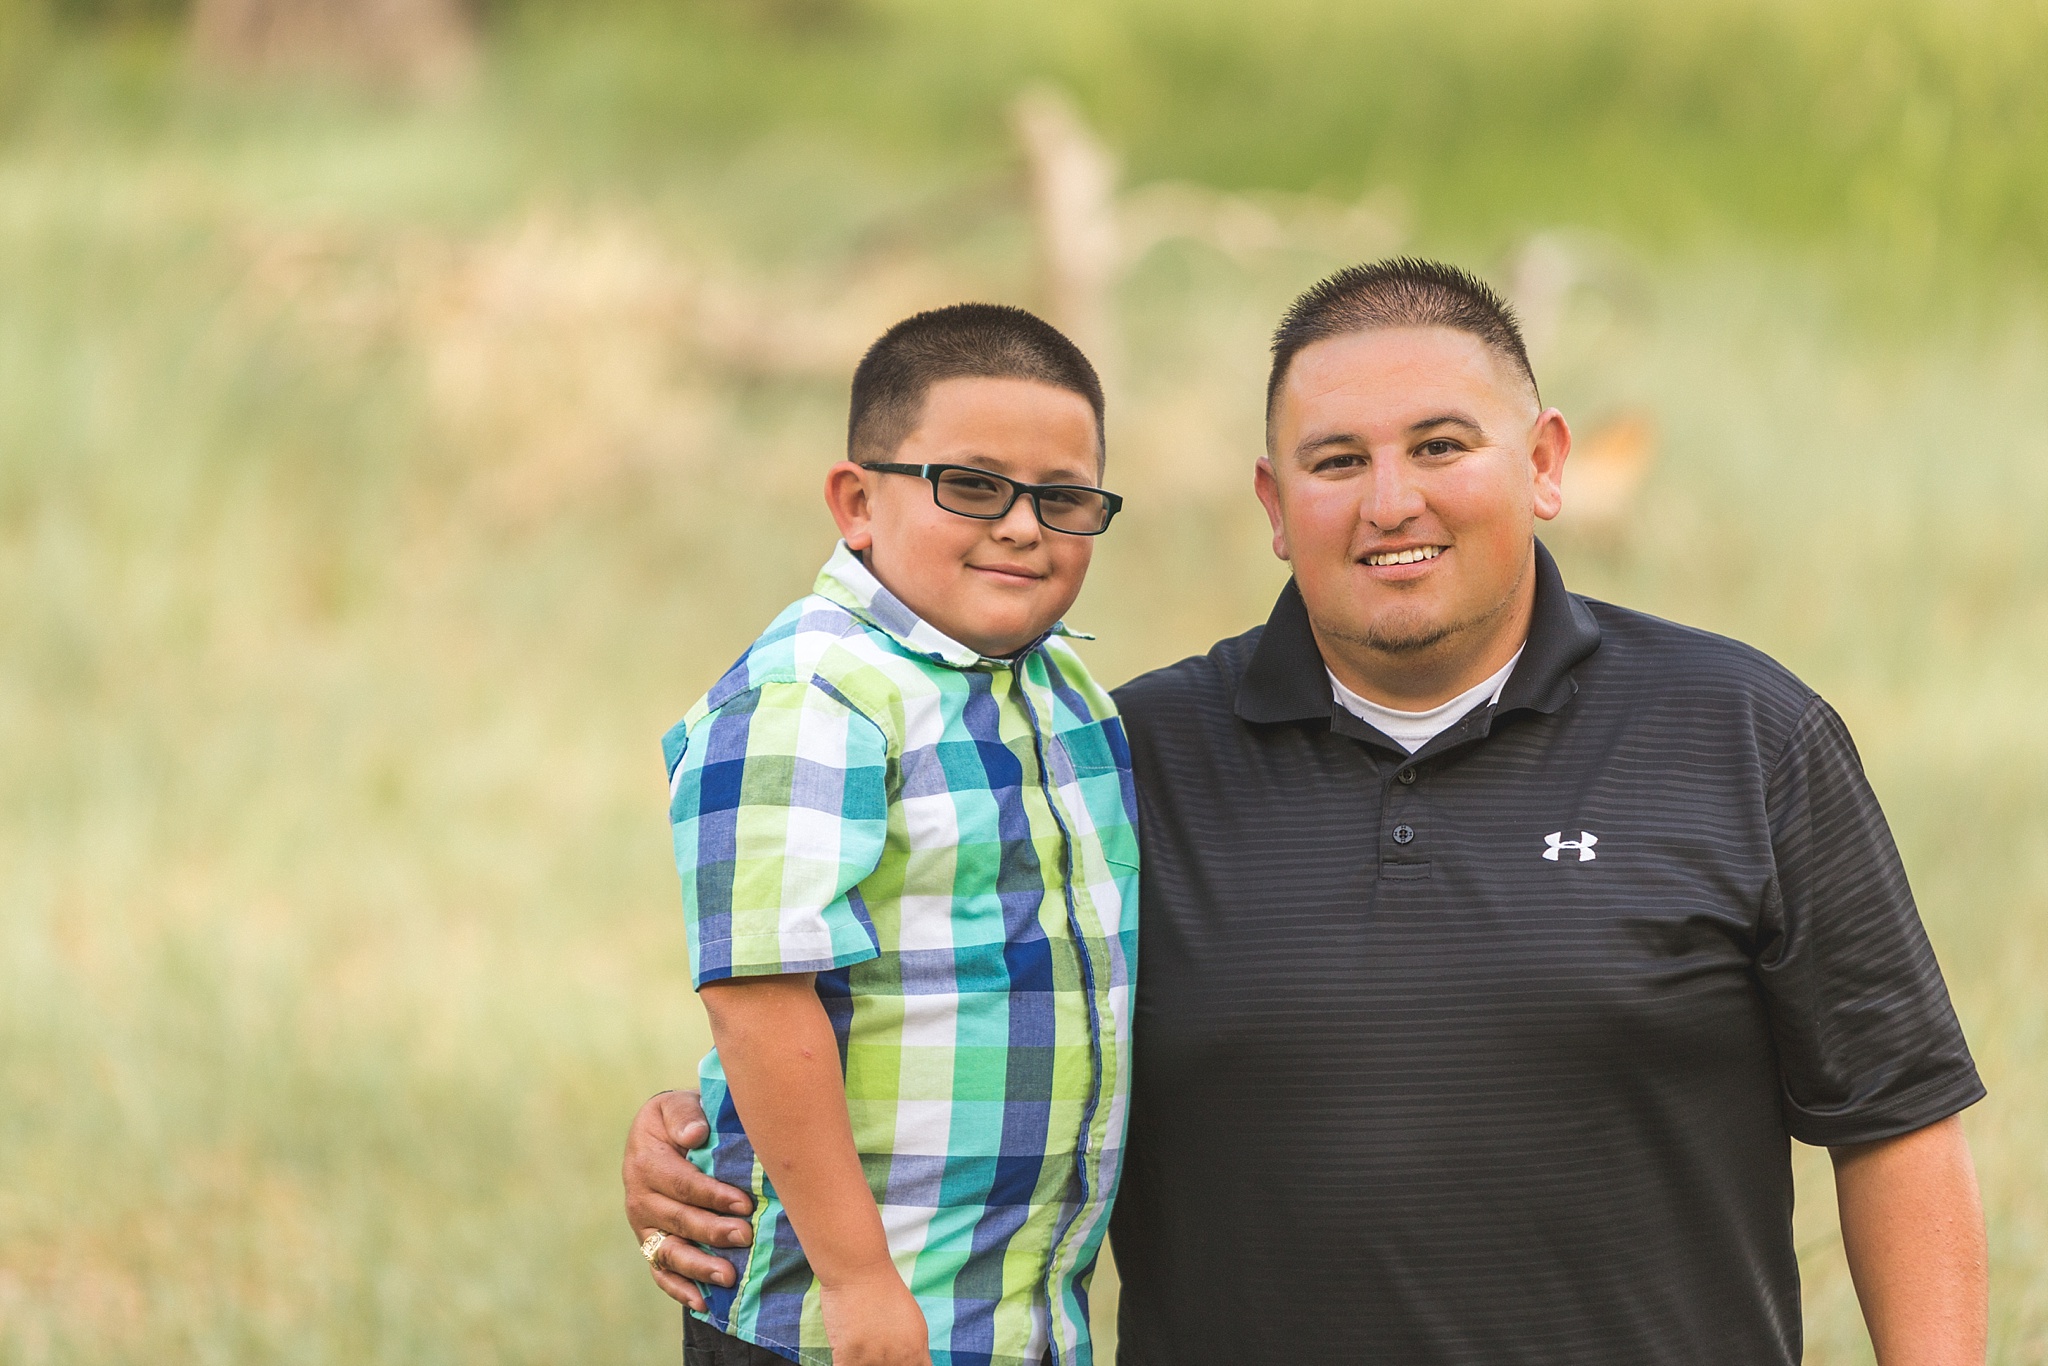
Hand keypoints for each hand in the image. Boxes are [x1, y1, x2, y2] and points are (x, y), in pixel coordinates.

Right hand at [623, 1090, 757, 1309]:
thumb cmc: (682, 1119)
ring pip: (668, 1252)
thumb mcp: (677, 1105)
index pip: (681, 1183)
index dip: (712, 1195)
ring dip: (698, 1266)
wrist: (667, 1136)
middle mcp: (639, 1197)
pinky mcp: (649, 1244)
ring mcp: (643, 1226)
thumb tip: (695, 1134)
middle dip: (713, 1231)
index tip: (744, 1203)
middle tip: (746, 1237)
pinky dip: (679, 1289)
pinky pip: (660, 1272)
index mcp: (646, 1162)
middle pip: (678, 1220)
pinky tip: (703, 1303)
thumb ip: (684, 1114)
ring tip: (728, 1276)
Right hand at [820, 1266, 930, 1365]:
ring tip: (860, 1351)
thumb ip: (912, 1346)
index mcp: (917, 1349)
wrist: (859, 1270)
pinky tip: (845, 1353)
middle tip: (874, 1354)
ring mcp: (873, 1360)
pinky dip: (844, 1364)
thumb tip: (907, 1361)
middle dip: (882, 1365)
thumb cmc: (884, 1288)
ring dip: (863, 1363)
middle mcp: (899, 1358)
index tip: (896, 1362)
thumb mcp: (912, 1319)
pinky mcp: (848, 1357)